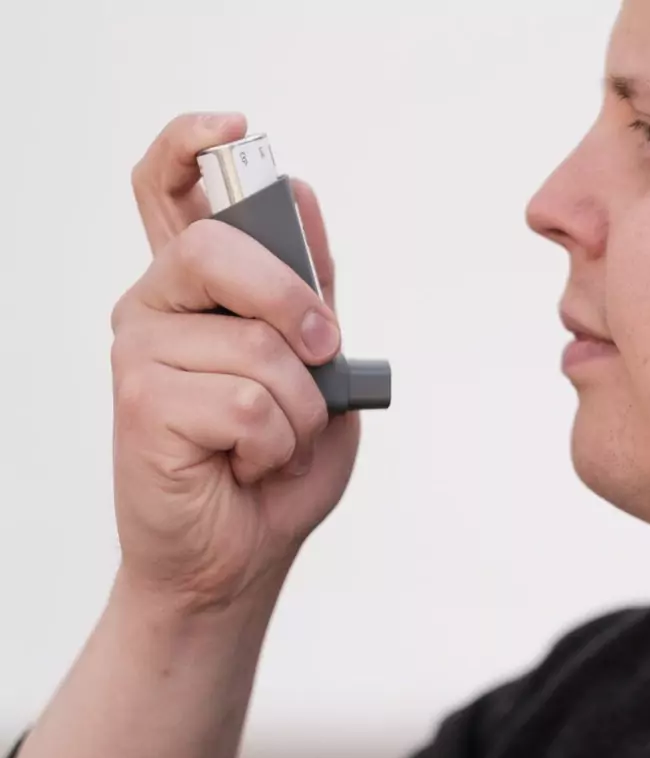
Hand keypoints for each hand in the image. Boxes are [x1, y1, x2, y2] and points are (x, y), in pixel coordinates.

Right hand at [110, 113, 359, 610]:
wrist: (241, 552)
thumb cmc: (278, 459)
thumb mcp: (320, 366)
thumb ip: (311, 289)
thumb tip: (302, 195)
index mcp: (199, 289)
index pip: (168, 189)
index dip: (191, 144)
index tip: (237, 127)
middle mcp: (157, 305)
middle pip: (223, 248)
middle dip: (296, 305)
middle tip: (323, 352)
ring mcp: (140, 351)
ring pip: (258, 347)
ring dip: (299, 411)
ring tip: (275, 442)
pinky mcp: (140, 403)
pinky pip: (249, 402)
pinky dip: (276, 445)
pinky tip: (246, 465)